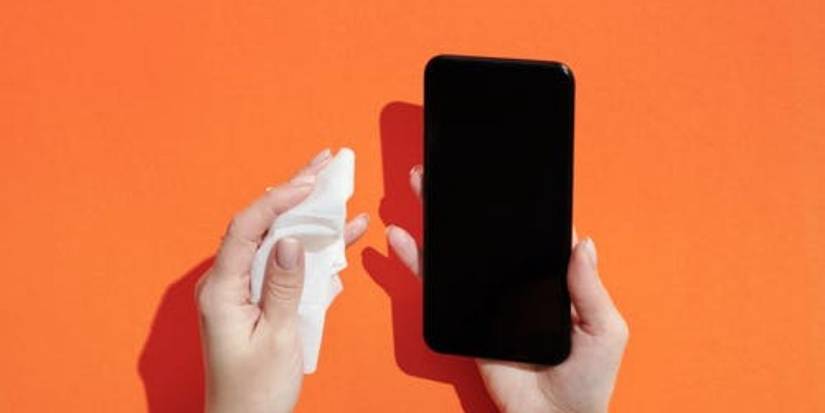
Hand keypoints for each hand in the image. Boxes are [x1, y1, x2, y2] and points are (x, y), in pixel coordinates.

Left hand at [196, 149, 368, 412]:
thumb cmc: (254, 391)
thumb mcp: (277, 338)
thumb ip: (284, 286)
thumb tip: (292, 241)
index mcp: (222, 290)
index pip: (247, 227)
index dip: (278, 199)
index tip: (309, 182)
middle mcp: (227, 283)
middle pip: (261, 224)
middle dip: (294, 192)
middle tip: (323, 163)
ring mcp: (243, 290)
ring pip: (277, 240)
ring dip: (307, 214)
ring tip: (334, 186)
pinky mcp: (259, 300)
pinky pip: (285, 265)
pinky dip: (312, 248)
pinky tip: (339, 234)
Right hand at [386, 165, 627, 412]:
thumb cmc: (588, 378)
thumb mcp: (604, 330)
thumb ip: (590, 288)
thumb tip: (582, 242)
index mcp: (551, 279)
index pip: (533, 235)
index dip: (521, 207)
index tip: (505, 177)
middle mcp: (517, 283)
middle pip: (490, 236)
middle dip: (470, 202)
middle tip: (455, 169)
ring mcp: (488, 298)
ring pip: (460, 253)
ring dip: (440, 220)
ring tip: (425, 185)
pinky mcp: (464, 317)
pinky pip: (438, 287)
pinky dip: (419, 262)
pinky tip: (405, 239)